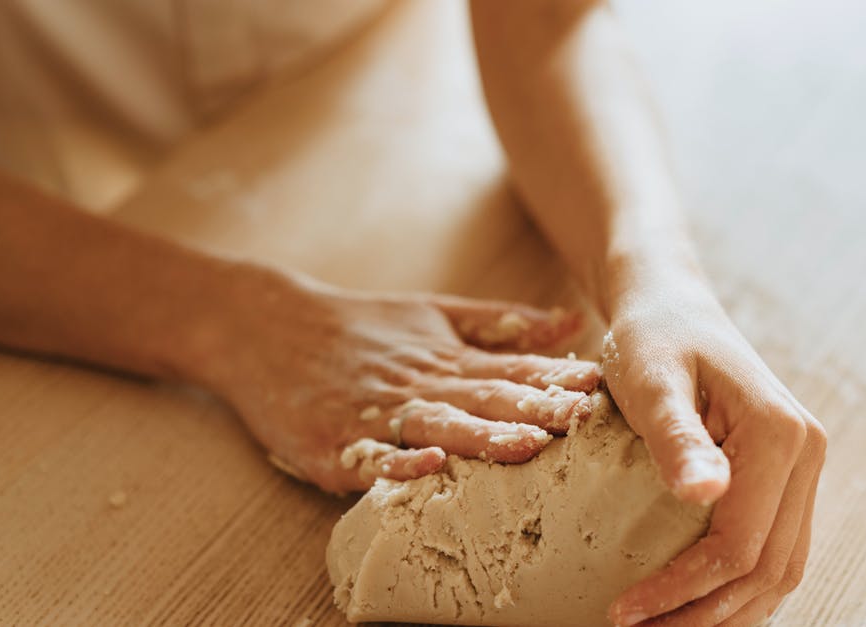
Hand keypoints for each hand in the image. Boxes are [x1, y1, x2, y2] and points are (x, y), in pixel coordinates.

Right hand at [189, 266, 600, 492]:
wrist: (262, 325)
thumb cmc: (360, 327)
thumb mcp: (435, 313)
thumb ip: (503, 323)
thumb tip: (574, 320)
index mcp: (445, 358)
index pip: (510, 370)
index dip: (556, 380)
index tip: (603, 386)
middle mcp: (416, 384)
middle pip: (483, 399)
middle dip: (538, 411)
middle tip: (586, 421)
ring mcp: (373, 415)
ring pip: (436, 426)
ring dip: (484, 437)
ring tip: (528, 446)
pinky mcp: (332, 446)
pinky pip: (369, 460)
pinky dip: (397, 465)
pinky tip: (429, 467)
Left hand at [604, 278, 826, 626]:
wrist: (671, 307)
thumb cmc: (652, 338)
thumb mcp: (651, 380)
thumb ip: (677, 436)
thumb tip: (706, 492)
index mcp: (780, 435)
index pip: (738, 544)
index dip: (682, 590)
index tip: (623, 612)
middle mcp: (807, 454)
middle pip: (767, 569)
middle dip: (704, 613)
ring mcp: (804, 467)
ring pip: (781, 570)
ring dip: (727, 611)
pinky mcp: (788, 476)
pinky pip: (776, 549)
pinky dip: (741, 586)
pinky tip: (695, 601)